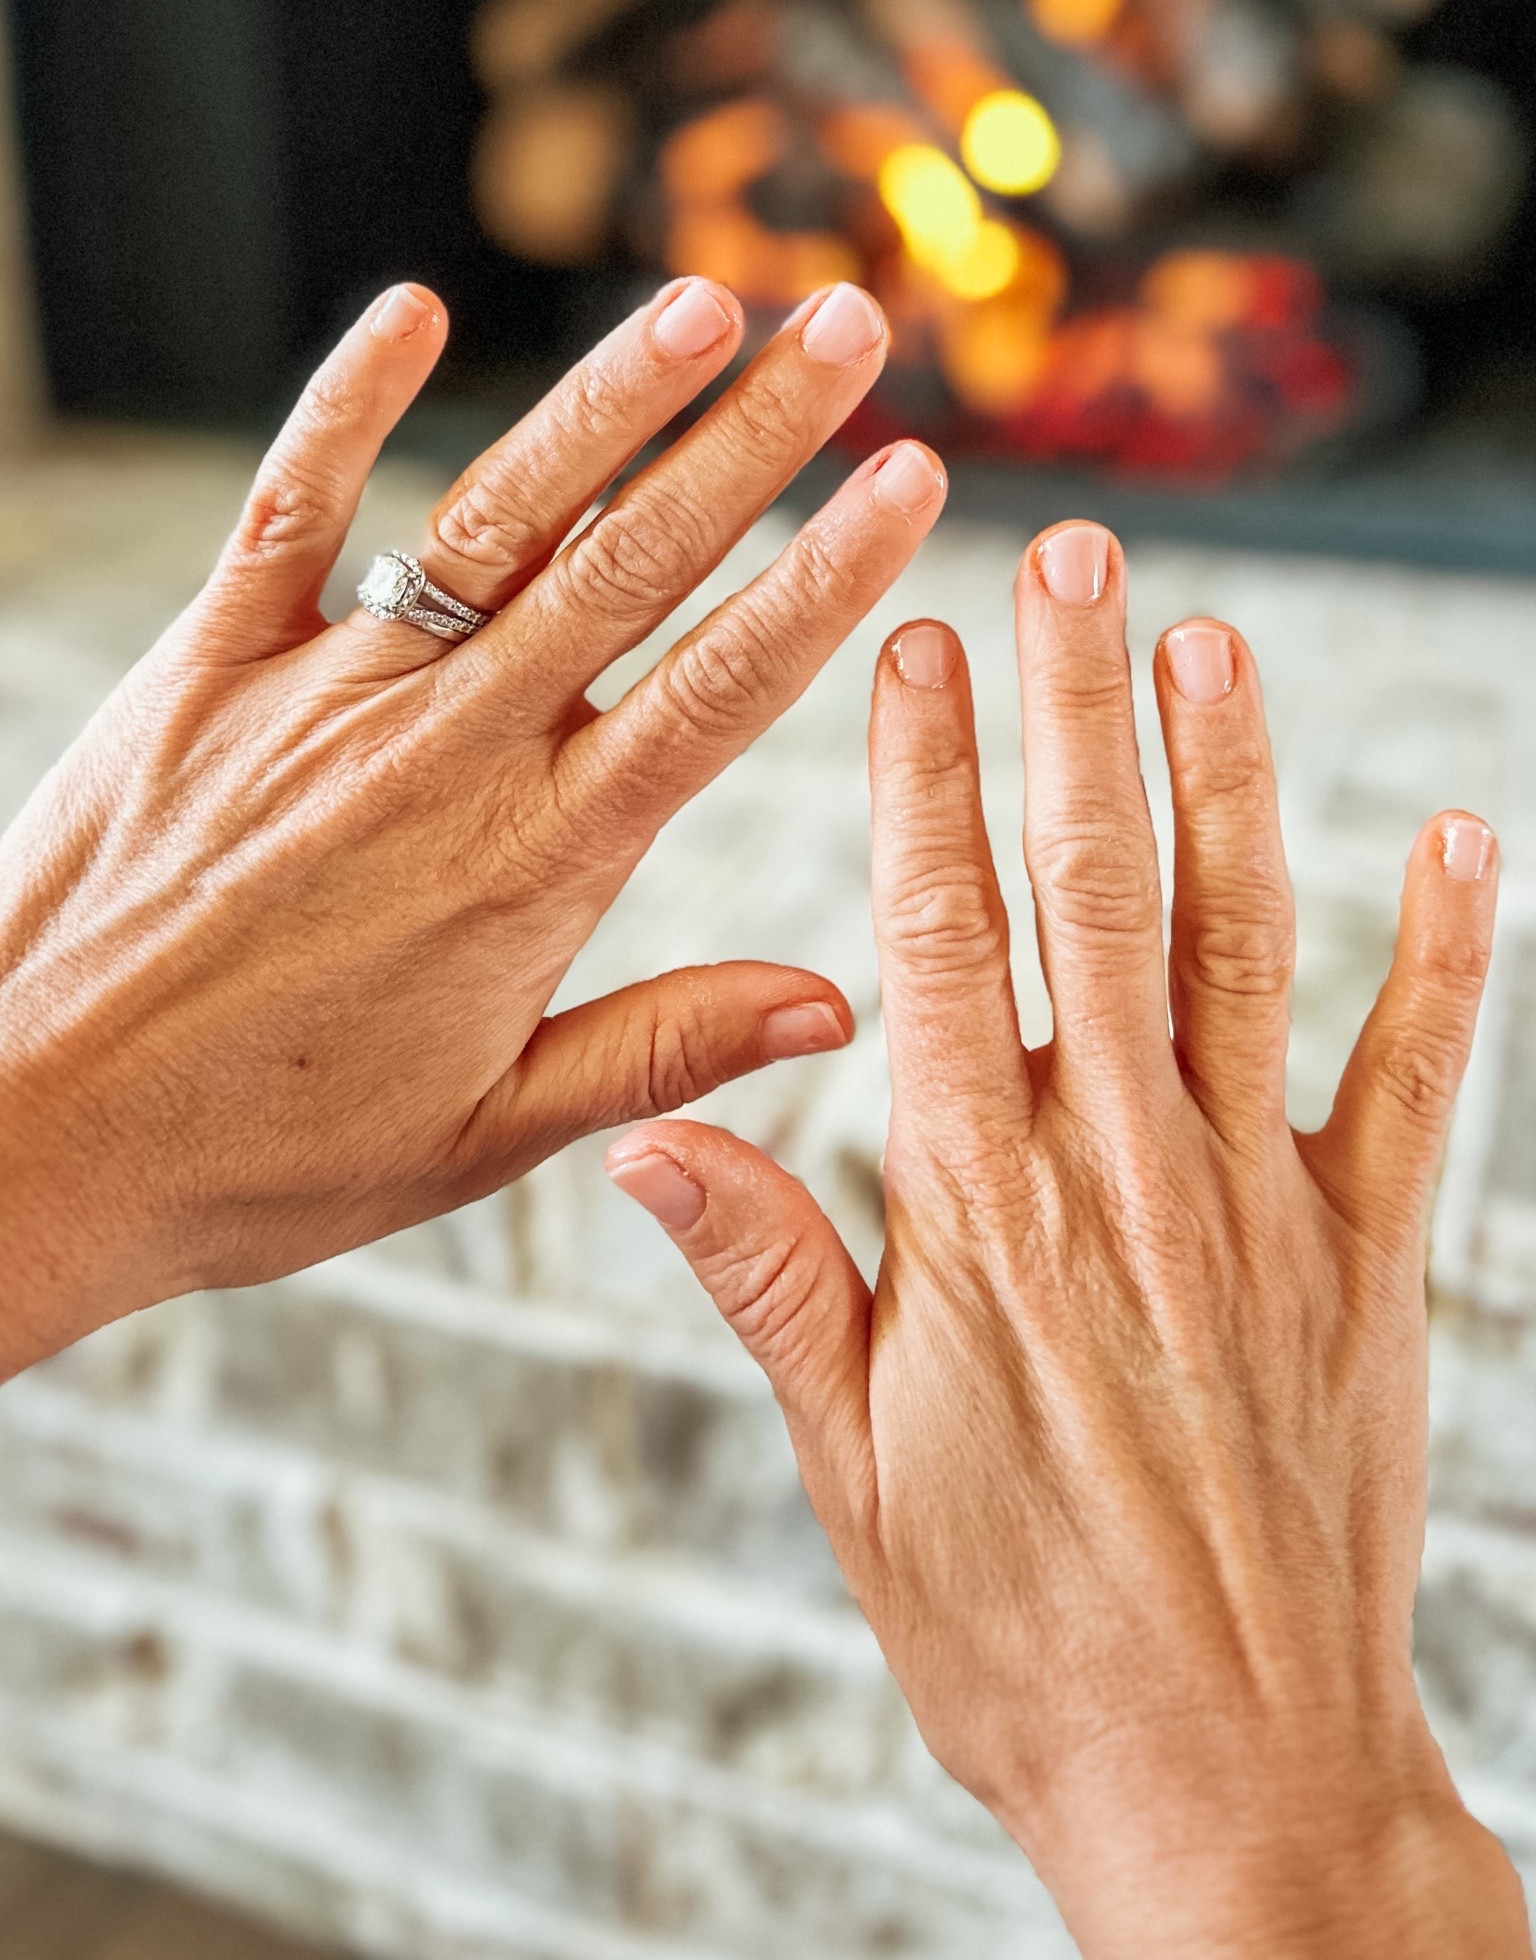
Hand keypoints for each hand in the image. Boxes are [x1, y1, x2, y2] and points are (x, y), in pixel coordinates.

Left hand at [0, 277, 946, 1376]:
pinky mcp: (206, 669)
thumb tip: (833, 1006)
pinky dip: (345, 405)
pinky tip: (412, 309)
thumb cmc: (265, 1153)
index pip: (714, 690)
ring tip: (703, 301)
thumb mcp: (484, 1134)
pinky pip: (288, 511)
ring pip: (489, 517)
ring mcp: (321, 695)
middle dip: (755, 435)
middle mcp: (444, 753)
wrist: (31, 1133)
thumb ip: (661, 1051)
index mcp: (532, 865)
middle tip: (849, 327)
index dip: (824, 576)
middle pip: (629, 565)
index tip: (910, 481)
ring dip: (602, 401)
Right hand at [606, 525, 1530, 1957]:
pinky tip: (1453, 838)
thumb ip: (774, 1280)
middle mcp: (1124, 1175)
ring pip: (1245, 946)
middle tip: (1072, 561)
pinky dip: (1443, 954)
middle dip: (1077, 711)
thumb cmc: (1017, 1637)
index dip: (925, 780)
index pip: (940, 940)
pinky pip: (1417, 1077)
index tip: (916, 653)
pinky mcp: (1372, 1264)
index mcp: (980, 1216)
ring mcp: (1264, 1210)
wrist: (1230, 1781)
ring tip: (1212, 640)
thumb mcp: (854, 1471)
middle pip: (1096, 894)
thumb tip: (660, 1137)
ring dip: (1230, 781)